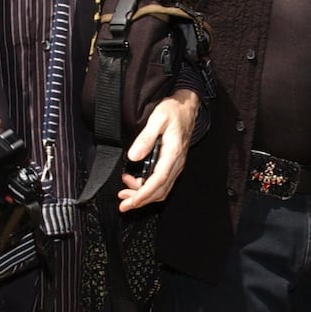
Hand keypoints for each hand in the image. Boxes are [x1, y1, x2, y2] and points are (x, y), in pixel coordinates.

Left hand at [118, 89, 199, 212]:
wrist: (186, 107)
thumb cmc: (174, 111)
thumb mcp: (157, 119)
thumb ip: (145, 138)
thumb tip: (133, 156)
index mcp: (173, 153)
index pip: (158, 181)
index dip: (143, 194)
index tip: (130, 202)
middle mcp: (176, 163)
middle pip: (159, 190)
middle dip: (141, 200)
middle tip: (123, 204)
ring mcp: (175, 165)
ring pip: (161, 189)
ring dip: (143, 195)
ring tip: (125, 193)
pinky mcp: (172, 164)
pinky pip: (162, 183)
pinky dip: (148, 188)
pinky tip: (135, 182)